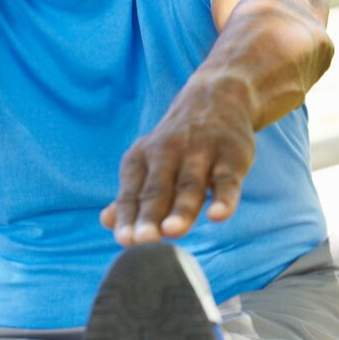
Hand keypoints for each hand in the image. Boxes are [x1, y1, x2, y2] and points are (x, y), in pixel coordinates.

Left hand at [101, 74, 256, 243]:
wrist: (218, 98)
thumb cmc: (180, 143)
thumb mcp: (150, 162)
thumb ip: (132, 195)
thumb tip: (106, 223)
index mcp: (142, 158)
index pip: (132, 194)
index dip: (128, 218)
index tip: (125, 241)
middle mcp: (167, 154)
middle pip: (157, 191)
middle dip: (149, 216)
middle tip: (142, 241)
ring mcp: (201, 153)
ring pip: (190, 186)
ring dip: (181, 209)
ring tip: (172, 232)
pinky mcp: (232, 156)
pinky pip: (227, 181)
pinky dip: (224, 199)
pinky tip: (218, 216)